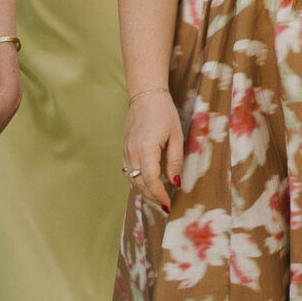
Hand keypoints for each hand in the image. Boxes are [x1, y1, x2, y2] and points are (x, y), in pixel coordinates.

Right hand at [123, 88, 183, 211]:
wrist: (146, 96)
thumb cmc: (165, 114)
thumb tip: (175, 182)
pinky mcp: (124, 149)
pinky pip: (128, 171)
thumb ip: (175, 161)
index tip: (169, 204)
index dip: (159, 195)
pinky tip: (147, 184)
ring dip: (144, 190)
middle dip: (152, 196)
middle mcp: (132, 152)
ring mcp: (126, 151)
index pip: (150, 180)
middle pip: (139, 183)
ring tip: (158, 197)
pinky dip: (137, 180)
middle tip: (165, 204)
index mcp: (146, 149)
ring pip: (132, 179)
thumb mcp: (176, 136)